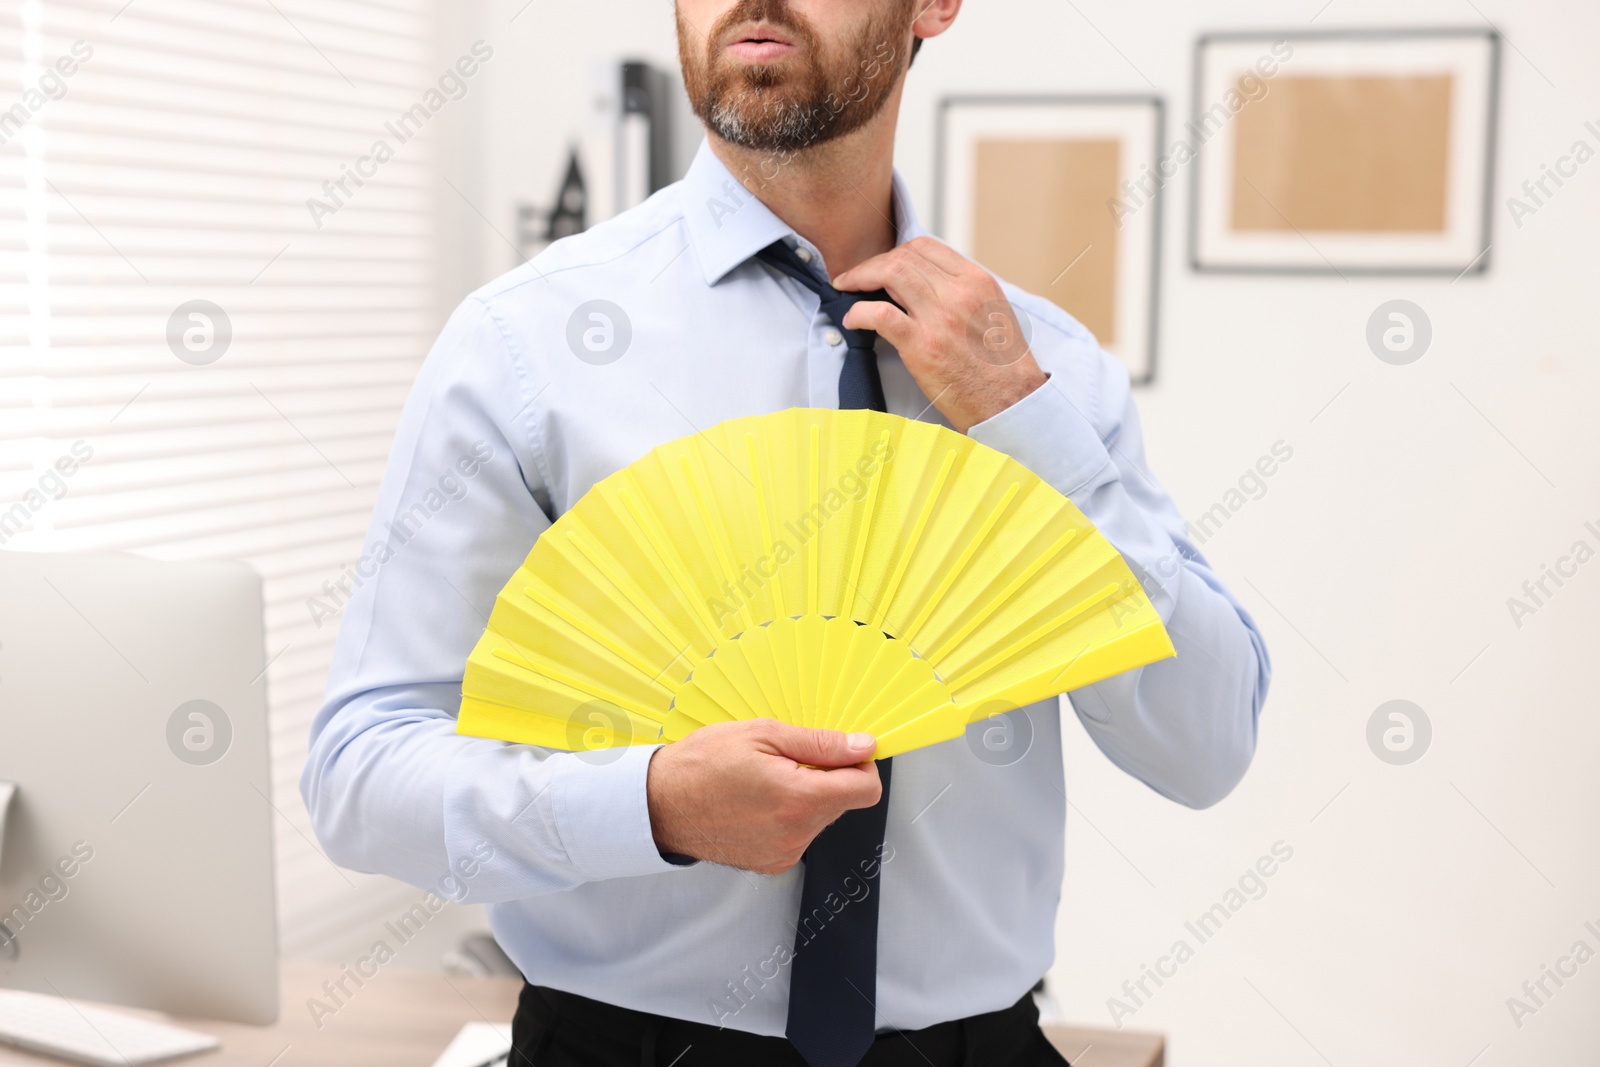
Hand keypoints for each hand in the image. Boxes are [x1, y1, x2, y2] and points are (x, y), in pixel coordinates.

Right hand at [646, 720, 880, 874]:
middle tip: (788, 760)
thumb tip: (861, 746)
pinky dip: (789, 816)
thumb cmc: (701, 764)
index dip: (860, 765)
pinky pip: (800, 834)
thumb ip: (819, 743)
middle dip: (828, 777)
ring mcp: (784, 854)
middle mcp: (796, 834)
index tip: (842, 751)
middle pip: (844, 802)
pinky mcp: (772, 863)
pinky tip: (759, 802)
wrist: (659, 804)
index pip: (866, 790)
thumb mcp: (762, 735)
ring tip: (767, 781)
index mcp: (798, 799)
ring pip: (822, 818)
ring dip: (807, 796)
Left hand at [833, 236, 1048, 432]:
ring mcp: (940, 317)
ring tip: (847, 288)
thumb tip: (927, 286)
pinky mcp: (922, 345)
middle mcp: (959, 293)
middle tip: (856, 277)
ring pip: (890, 274)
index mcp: (977, 282)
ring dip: (859, 278)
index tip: (882, 265)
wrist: (1012, 403)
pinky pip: (879, 314)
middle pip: (903, 257)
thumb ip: (963, 294)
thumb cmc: (1002, 367)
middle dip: (872, 263)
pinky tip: (852, 320)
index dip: (896, 252)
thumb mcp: (992, 313)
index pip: (925, 247)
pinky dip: (858, 312)